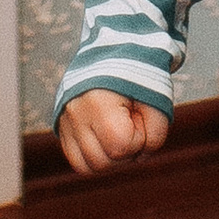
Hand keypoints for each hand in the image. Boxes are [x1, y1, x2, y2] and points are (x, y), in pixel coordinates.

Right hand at [56, 89, 171, 175]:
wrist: (113, 52)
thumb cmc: (138, 78)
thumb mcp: (156, 101)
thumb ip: (155, 135)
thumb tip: (140, 157)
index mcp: (99, 105)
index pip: (121, 147)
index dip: (138, 138)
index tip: (140, 116)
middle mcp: (76, 115)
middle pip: (102, 163)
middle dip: (124, 152)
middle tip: (131, 127)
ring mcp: (66, 122)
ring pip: (87, 167)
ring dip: (110, 158)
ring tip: (119, 135)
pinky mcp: (62, 127)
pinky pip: (76, 160)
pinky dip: (94, 158)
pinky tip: (107, 140)